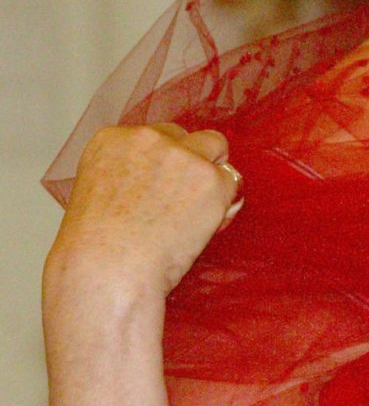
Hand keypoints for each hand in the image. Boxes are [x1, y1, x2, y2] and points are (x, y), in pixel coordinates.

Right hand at [44, 122, 243, 304]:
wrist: (108, 269)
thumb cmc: (97, 248)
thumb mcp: (97, 194)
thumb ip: (129, 175)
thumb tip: (163, 182)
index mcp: (111, 139)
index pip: (153, 136)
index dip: (161, 164)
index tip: (159, 188)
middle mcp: (147, 138)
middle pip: (185, 136)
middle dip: (188, 162)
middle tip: (181, 200)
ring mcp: (181, 155)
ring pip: (215, 147)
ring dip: (211, 173)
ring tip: (198, 209)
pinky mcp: (210, 179)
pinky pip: (233, 182)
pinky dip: (224, 203)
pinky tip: (205, 226)